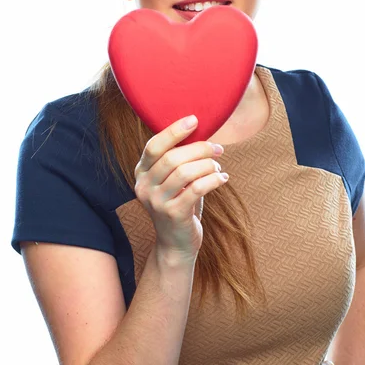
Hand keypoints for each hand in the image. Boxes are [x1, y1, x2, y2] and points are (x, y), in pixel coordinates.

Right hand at [134, 114, 227, 261]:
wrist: (176, 243)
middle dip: (200, 148)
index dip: (174, 131)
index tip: (195, 120)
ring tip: (218, 166)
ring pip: (185, 172)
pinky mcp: (173, 214)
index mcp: (141, 173)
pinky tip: (222, 178)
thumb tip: (202, 132)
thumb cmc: (179, 204)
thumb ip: (179, 159)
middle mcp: (144, 186)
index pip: (154, 146)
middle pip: (172, 158)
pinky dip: (214, 179)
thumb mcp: (173, 181)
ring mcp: (157, 202)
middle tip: (218, 149)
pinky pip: (197, 189)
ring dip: (208, 165)